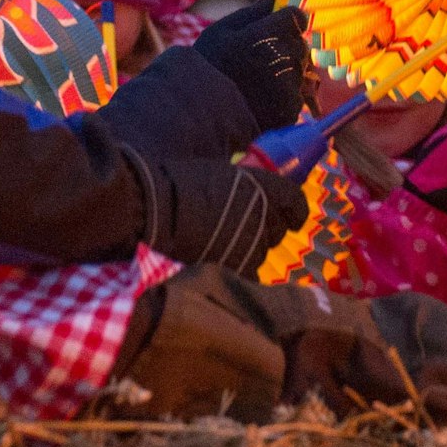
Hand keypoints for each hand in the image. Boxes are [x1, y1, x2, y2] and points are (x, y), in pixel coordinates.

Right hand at [125, 152, 309, 271]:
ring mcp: (252, 248)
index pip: (295, 202)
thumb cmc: (176, 186)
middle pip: (277, 229)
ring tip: (221, 242)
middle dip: (264, 228)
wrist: (152, 211)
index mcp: (263, 188)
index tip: (292, 217)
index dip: (294, 211)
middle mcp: (265, 218)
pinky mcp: (237, 271)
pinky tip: (217, 260)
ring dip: (248, 248)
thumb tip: (256, 200)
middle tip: (241, 225)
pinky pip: (246, 273)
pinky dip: (236, 269)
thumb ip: (245, 188)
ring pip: (261, 252)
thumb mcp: (219, 173)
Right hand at [192, 0, 311, 133]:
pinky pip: (297, 94)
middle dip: (286, 47)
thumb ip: (250, 13)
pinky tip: (262, 99)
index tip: (279, 27)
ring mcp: (289, 85)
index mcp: (265, 35)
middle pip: (300, 44)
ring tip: (258, 82)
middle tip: (262, 59)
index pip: (296, 17)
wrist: (202, 114)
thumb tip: (273, 0)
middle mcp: (282, 58)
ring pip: (300, 70)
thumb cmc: (208, 67)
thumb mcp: (219, 32)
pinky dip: (285, 96)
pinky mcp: (291, 108)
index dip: (288, 20)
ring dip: (286, 72)